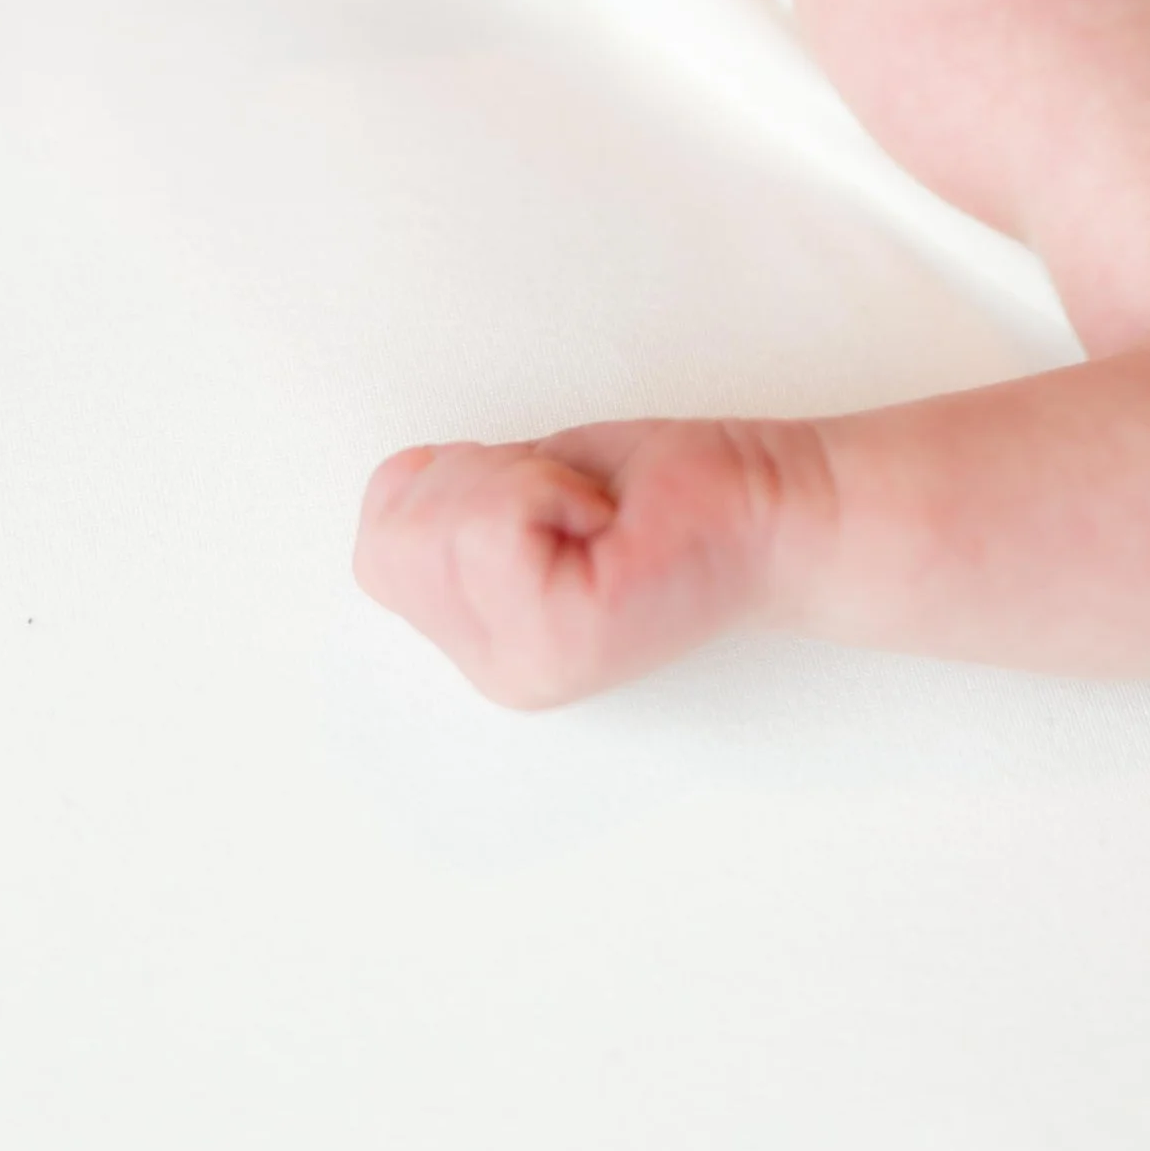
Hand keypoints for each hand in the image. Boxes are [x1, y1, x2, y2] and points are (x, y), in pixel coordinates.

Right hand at [353, 416, 808, 706]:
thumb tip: (394, 494)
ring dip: (516, 478)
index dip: (449, 481)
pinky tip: (602, 517)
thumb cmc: (663, 491)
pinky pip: (497, 525)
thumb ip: (453, 512)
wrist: (771, 509)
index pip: (378, 544)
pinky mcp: (565, 638)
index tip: (538, 490)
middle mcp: (496, 673)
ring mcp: (527, 666)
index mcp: (483, 642)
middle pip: (395, 536)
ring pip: (441, 526)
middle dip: (477, 477)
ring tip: (586, 508)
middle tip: (566, 495)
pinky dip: (546, 486)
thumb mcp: (525, 493)